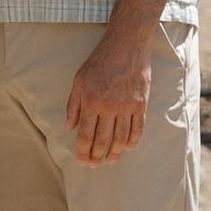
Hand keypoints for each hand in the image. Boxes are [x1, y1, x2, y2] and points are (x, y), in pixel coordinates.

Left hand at [65, 31, 151, 165]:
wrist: (126, 45)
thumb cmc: (100, 61)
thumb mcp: (79, 80)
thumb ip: (73, 105)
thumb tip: (69, 127)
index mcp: (91, 102)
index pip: (86, 135)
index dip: (83, 152)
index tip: (81, 161)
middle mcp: (109, 107)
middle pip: (103, 140)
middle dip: (97, 157)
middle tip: (94, 165)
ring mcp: (127, 106)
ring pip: (121, 139)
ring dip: (115, 153)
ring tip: (110, 160)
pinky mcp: (140, 104)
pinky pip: (138, 129)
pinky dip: (133, 141)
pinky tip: (127, 147)